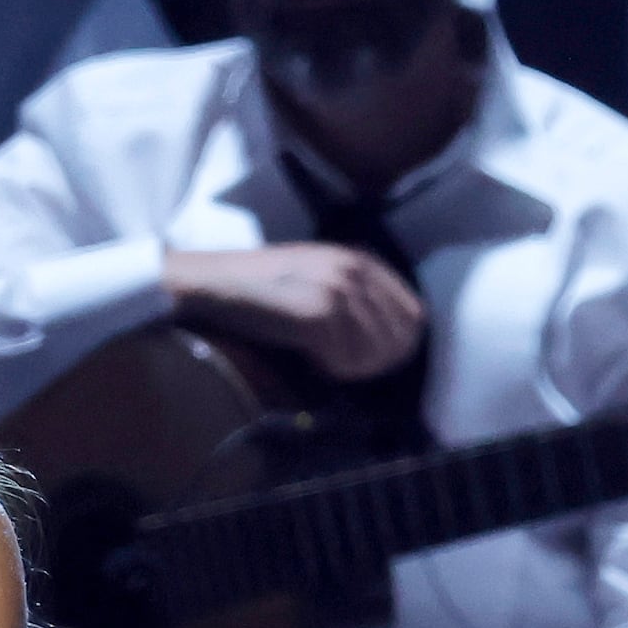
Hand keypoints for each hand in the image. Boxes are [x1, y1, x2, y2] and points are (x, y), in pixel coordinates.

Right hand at [166, 243, 425, 382]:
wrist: (213, 284)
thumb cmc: (259, 288)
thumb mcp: (316, 277)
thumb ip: (355, 296)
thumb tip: (395, 340)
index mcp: (359, 259)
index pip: (415, 313)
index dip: (400, 344)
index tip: (372, 360)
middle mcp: (354, 270)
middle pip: (400, 337)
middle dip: (378, 361)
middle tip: (345, 367)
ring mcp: (338, 289)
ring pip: (374, 352)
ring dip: (352, 367)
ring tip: (323, 361)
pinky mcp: (319, 311)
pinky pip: (344, 358)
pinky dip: (330, 368)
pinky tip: (310, 360)